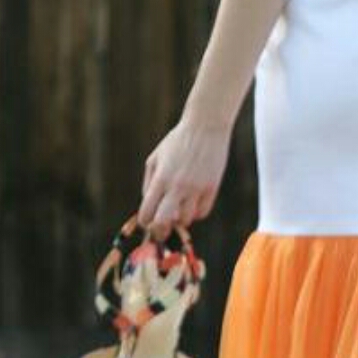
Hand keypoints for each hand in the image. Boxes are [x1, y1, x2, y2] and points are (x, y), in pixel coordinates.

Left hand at [138, 114, 231, 236]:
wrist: (205, 126)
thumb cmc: (177, 141)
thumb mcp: (155, 158)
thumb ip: (149, 183)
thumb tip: (149, 206)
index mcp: (160, 178)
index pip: (147, 212)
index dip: (146, 222)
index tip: (148, 222)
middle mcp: (177, 186)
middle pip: (164, 222)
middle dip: (160, 231)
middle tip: (161, 230)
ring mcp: (196, 188)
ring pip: (186, 220)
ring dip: (180, 219)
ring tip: (179, 209)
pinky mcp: (212, 187)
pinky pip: (202, 212)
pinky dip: (196, 213)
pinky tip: (192, 204)